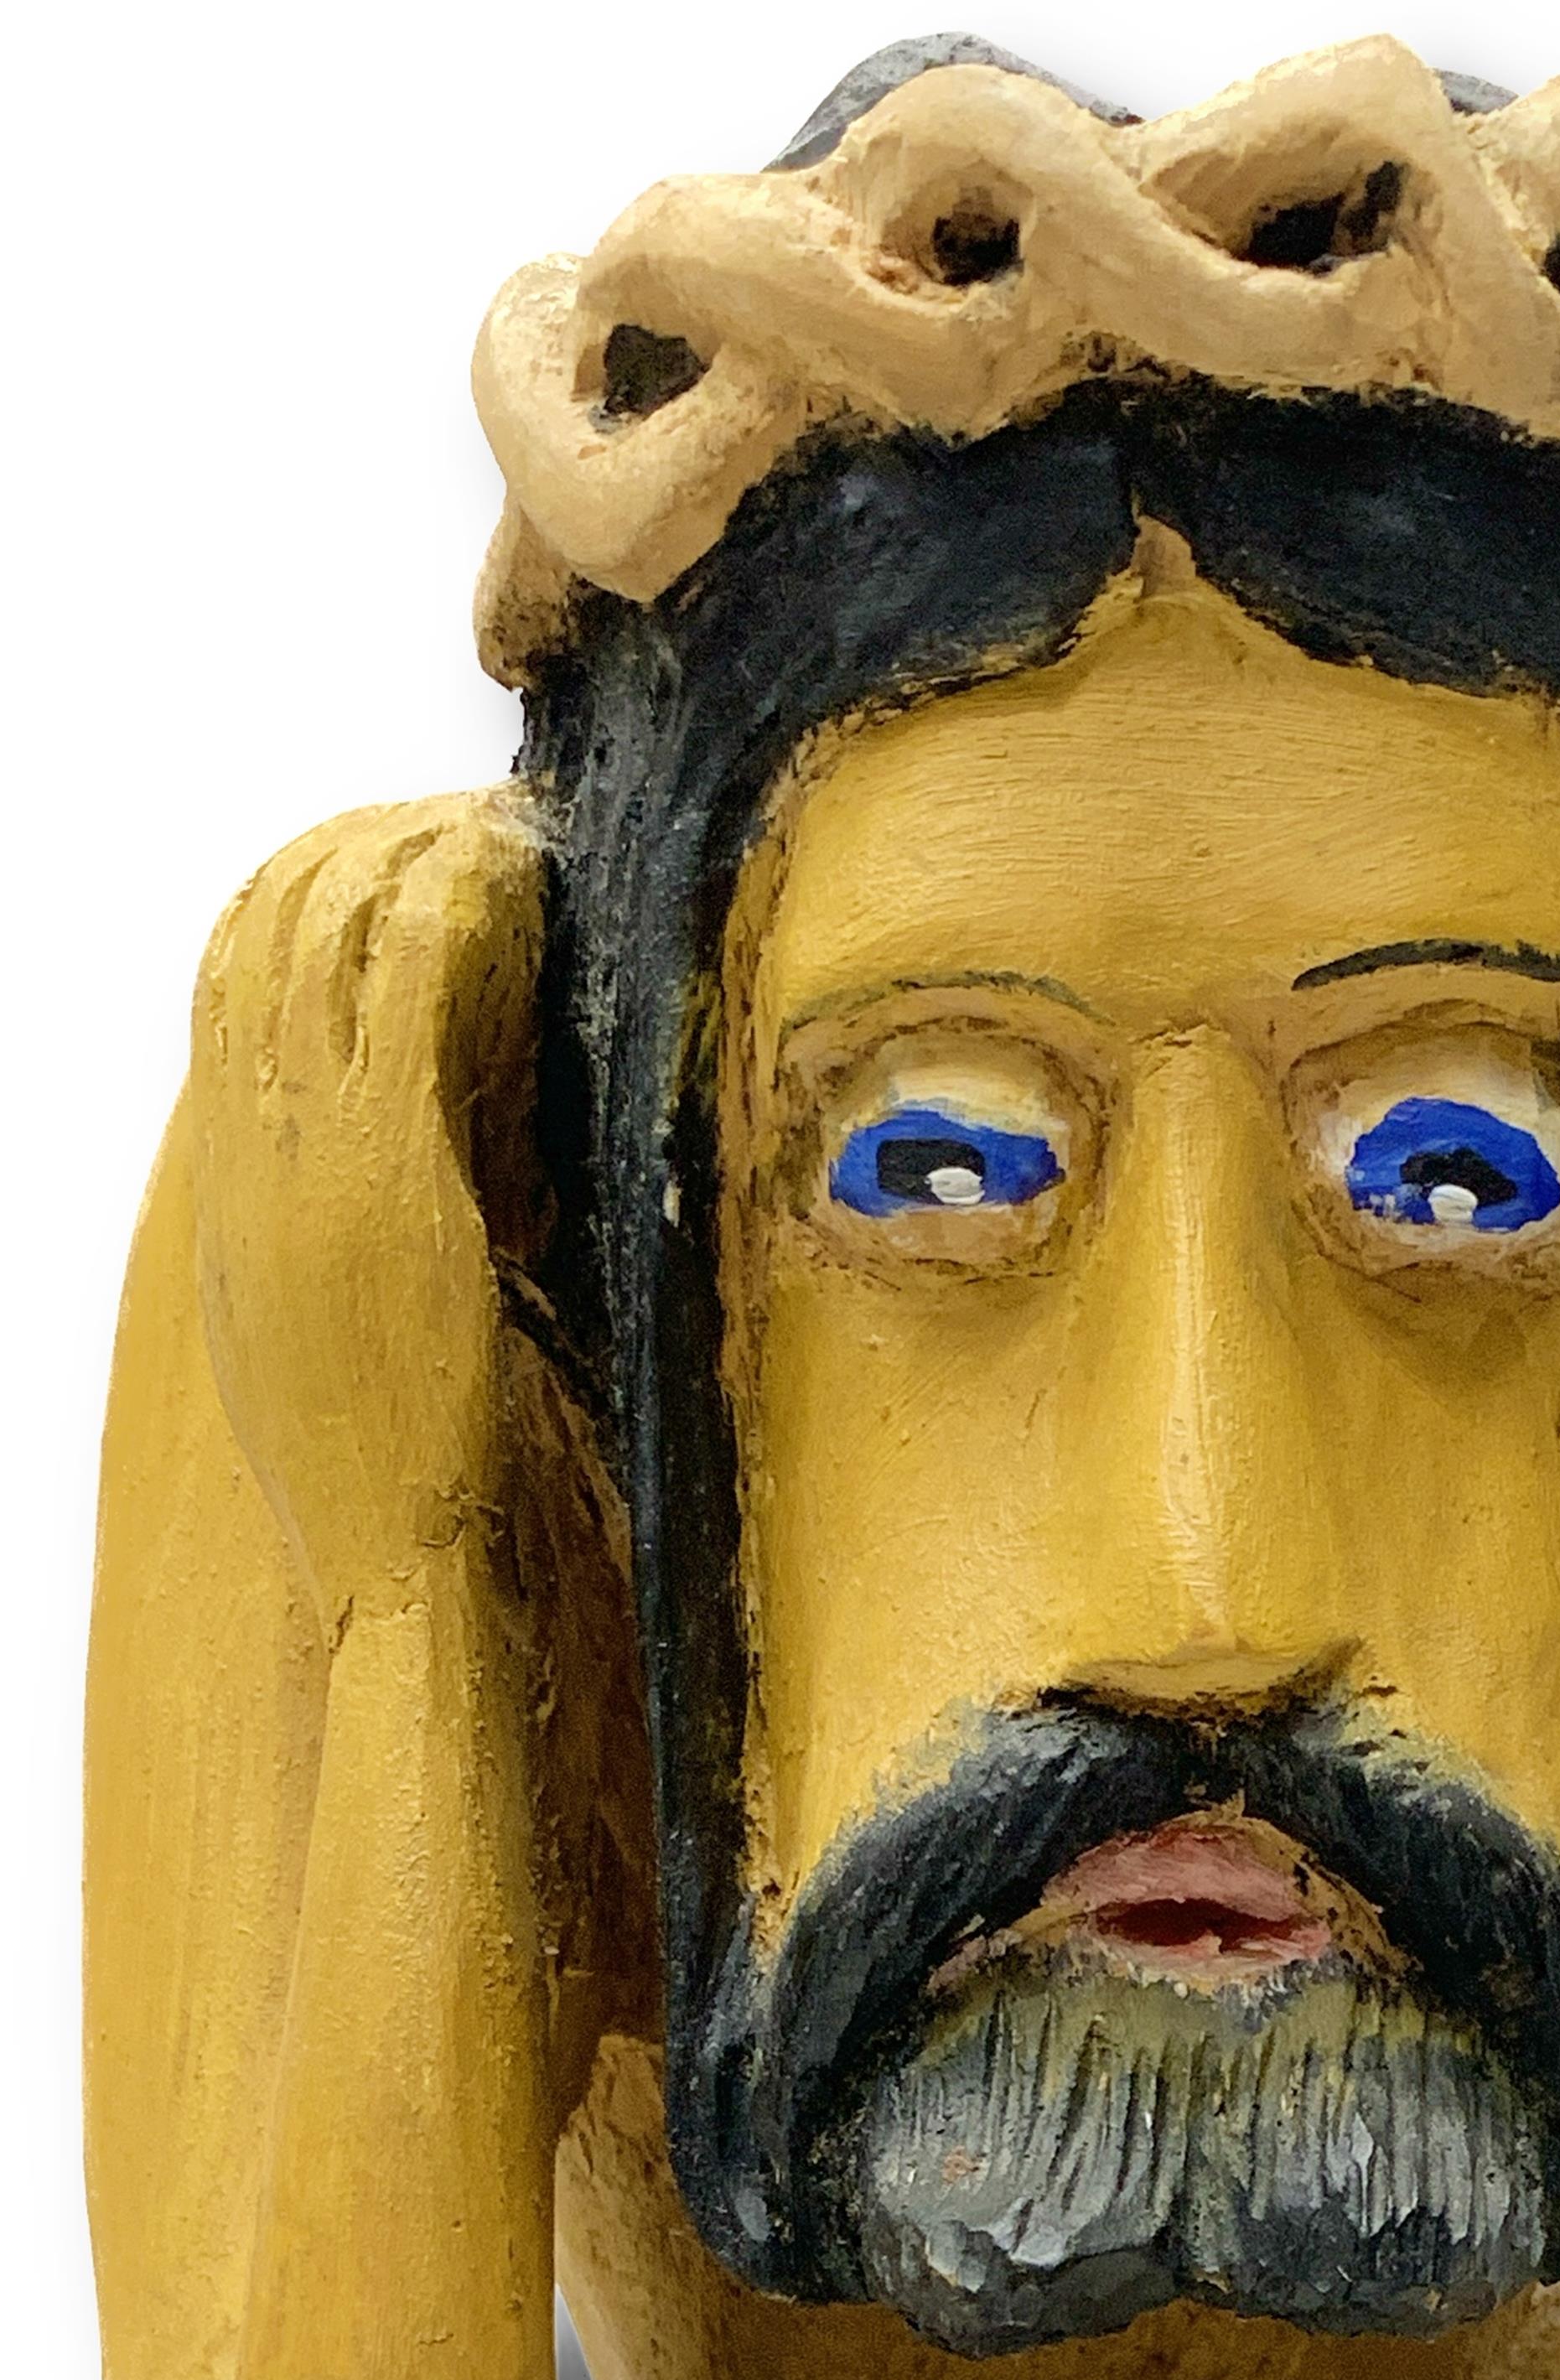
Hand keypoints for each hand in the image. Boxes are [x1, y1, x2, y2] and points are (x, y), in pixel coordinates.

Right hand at [189, 794, 542, 1638]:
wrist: (385, 1566)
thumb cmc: (378, 1478)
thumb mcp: (313, 1333)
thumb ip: (319, 1236)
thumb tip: (356, 1178)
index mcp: (231, 1183)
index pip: (228, 972)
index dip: (298, 888)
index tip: (382, 848)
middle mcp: (254, 1149)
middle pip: (274, 922)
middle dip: (363, 842)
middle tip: (464, 814)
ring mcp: (315, 1152)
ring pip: (336, 926)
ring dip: (419, 851)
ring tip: (504, 824)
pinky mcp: (391, 1167)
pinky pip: (408, 979)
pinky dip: (453, 902)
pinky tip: (512, 871)